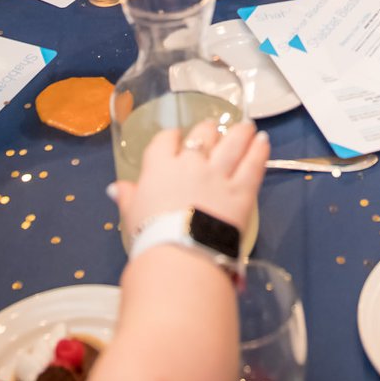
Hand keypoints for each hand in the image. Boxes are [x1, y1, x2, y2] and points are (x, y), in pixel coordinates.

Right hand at [111, 118, 268, 239]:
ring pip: (231, 144)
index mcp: (160, 169)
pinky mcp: (241, 191)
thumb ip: (128, 197)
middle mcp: (190, 164)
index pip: (165, 141)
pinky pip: (252, 165)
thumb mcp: (132, 216)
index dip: (172, 136)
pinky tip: (263, 141)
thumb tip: (116, 188)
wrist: (181, 254)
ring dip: (240, 133)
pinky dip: (259, 151)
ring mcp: (218, 175)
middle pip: (202, 136)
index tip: (176, 136)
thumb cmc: (152, 237)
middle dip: (208, 131)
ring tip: (246, 126)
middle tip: (214, 131)